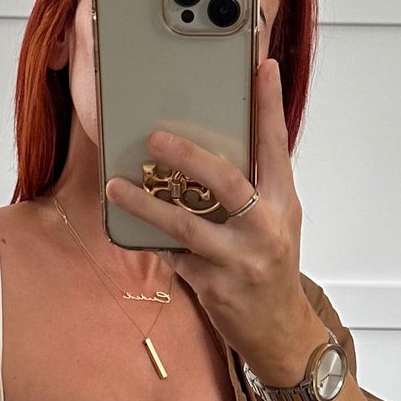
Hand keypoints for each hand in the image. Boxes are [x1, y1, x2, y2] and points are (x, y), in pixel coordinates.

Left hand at [102, 55, 313, 382]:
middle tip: (155, 137)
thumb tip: (210, 149)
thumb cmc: (272, 268)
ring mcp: (239, 260)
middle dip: (188, 155)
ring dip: (146, 204)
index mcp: (284, 205)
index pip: (277, 147)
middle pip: (226, 182)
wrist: (280, 331)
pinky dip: (153, 241)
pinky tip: (133, 229)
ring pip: (186, 224)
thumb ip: (254, 188)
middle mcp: (265, 230)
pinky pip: (174, 257)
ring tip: (117, 186)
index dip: (269, 107)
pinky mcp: (214, 287)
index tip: (262, 68)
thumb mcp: (277, 222)